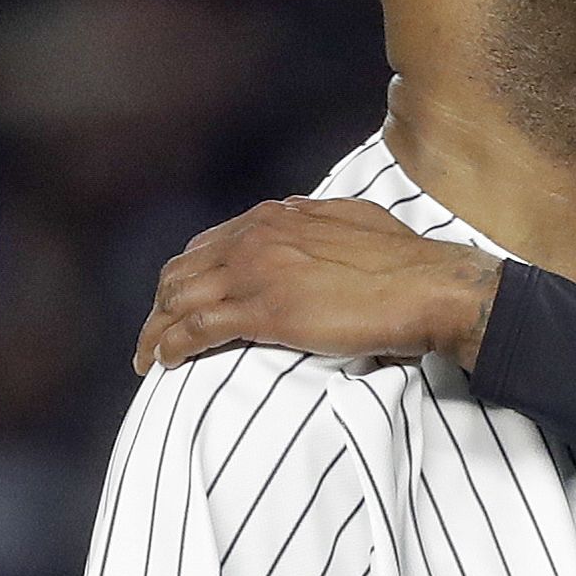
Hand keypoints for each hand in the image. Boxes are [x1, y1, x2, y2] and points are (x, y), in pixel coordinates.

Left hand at [136, 198, 501, 375]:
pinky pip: (197, 329)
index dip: (186, 277)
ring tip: (148, 356)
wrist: (427, 286)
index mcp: (273, 218)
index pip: (206, 247)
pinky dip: (172, 345)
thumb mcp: (356, 218)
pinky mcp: (263, 313)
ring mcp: (255, 274)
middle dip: (160, 305)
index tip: (181, 301)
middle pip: (181, 273)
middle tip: (155, 333)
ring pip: (179, 301)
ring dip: (156, 330)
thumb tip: (298, 214)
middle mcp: (254, 240)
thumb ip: (317, 217)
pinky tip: (163, 361)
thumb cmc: (406, 260)